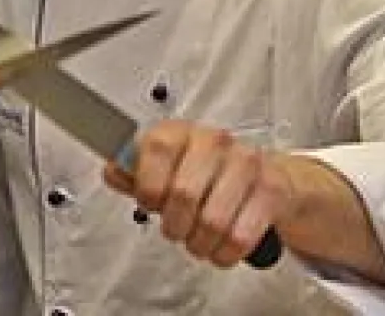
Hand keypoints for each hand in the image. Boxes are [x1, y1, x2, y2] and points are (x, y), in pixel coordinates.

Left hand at [103, 119, 290, 268]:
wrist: (265, 176)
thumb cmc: (207, 174)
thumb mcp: (166, 168)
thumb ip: (133, 172)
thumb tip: (113, 170)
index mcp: (181, 132)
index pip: (156, 149)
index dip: (148, 185)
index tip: (150, 201)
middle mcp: (214, 141)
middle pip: (183, 193)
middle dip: (174, 225)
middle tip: (176, 229)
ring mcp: (245, 163)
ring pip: (212, 221)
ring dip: (200, 244)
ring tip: (198, 240)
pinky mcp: (271, 190)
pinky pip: (240, 237)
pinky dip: (225, 253)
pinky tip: (221, 247)